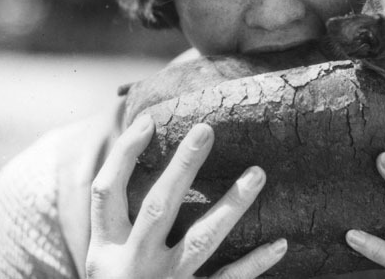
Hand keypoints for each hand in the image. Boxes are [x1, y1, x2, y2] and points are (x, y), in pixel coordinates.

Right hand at [86, 114, 286, 278]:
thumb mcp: (106, 261)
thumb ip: (124, 222)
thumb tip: (151, 155)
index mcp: (104, 249)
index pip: (105, 192)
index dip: (123, 154)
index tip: (149, 120)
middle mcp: (130, 265)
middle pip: (157, 207)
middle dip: (182, 167)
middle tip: (206, 129)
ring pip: (200, 240)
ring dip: (231, 205)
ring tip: (257, 173)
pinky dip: (255, 263)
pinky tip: (280, 243)